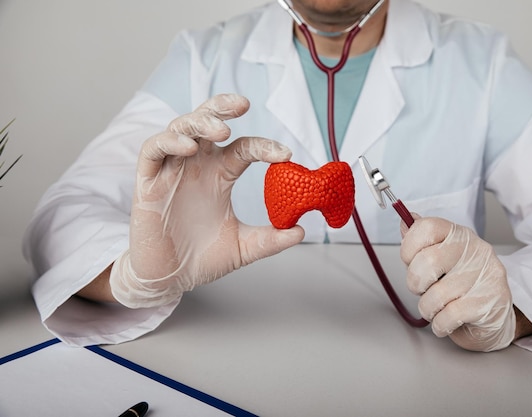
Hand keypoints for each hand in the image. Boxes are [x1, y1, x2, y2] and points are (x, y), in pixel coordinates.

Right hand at [110, 94, 304, 307]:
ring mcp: (171, 170)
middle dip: (223, 107)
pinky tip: (189, 148)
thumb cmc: (203, 258)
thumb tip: (300, 232)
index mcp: (220, 175)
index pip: (243, 147)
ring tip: (221, 130)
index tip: (285, 155)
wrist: (169, 279)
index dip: (264, 146)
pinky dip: (169, 142)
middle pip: (208, 122)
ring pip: (181, 128)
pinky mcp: (147, 181)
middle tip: (244, 105)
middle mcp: (197, 165)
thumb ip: (270, 240)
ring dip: (200, 121)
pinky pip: (153, 149)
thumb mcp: (243, 248)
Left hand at [400, 215, 514, 351]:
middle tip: (422, 290)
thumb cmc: (462, 288)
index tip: (409, 262)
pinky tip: (445, 322)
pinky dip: (440, 324)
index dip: (409, 247)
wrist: (494, 318)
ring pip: (437, 293)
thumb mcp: (439, 261)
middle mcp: (476, 250)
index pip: (427, 227)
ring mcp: (486, 276)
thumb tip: (405, 223)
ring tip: (435, 309)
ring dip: (427, 308)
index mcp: (459, 235)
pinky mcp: (490, 302)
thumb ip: (421, 243)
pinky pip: (450, 315)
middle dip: (415, 282)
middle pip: (429, 260)